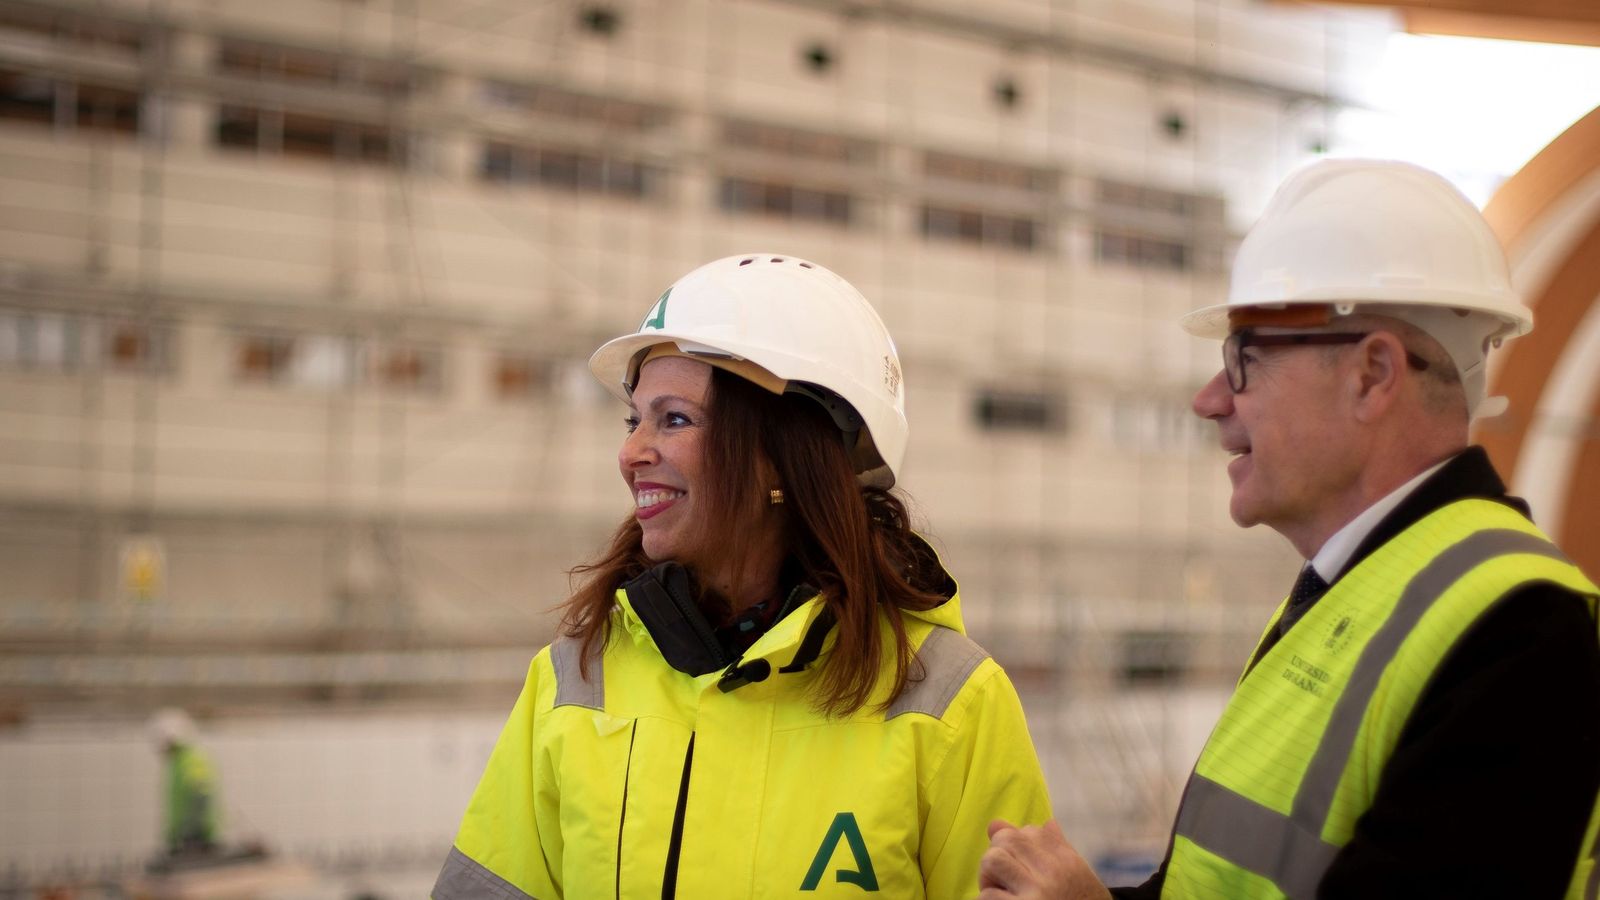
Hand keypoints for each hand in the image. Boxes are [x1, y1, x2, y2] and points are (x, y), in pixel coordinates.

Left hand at [978, 819, 1111, 899]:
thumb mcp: (1075, 873)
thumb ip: (1050, 845)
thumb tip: (1018, 822)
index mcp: (1067, 859)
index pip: (1030, 830)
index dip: (1017, 844)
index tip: (1021, 863)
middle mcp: (1053, 871)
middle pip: (1007, 839)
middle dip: (998, 853)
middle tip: (1004, 876)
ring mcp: (1037, 892)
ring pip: (993, 860)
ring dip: (988, 875)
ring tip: (999, 889)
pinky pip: (987, 895)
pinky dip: (989, 899)